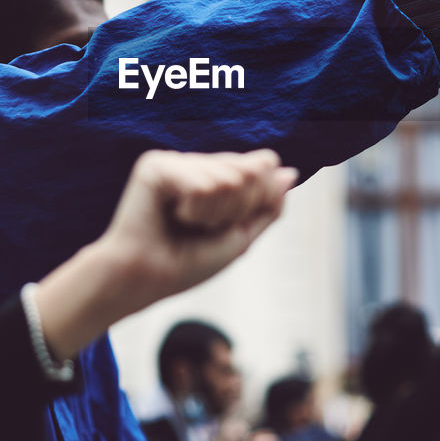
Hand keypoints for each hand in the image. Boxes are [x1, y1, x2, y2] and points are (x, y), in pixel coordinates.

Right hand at [100, 149, 297, 306]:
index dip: (258, 200)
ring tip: (186, 223)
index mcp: (217, 173)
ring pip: (231, 178)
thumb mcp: (241, 236)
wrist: (148, 280)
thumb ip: (269, 204)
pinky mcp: (156, 165)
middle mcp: (199, 161)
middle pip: (254, 170)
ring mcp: (178, 160)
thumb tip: (291, 172)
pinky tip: (172, 216)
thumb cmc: (188, 262)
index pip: (266, 165)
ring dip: (215, 214)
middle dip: (238, 209)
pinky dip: (195, 211)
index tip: (227, 224)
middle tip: (203, 227)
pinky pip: (202, 185)